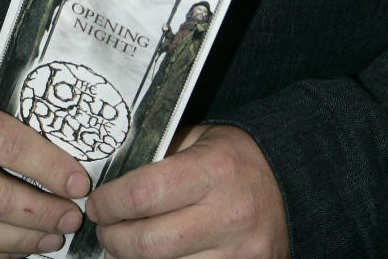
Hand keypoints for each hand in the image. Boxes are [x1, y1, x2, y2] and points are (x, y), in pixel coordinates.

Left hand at [84, 124, 287, 258]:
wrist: (291, 182)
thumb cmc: (235, 157)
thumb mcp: (199, 140)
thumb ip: (159, 157)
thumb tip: (110, 182)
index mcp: (213, 171)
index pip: (143, 194)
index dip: (109, 203)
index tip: (97, 203)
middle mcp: (227, 215)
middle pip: (148, 243)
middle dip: (113, 239)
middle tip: (105, 229)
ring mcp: (238, 254)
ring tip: (124, 247)